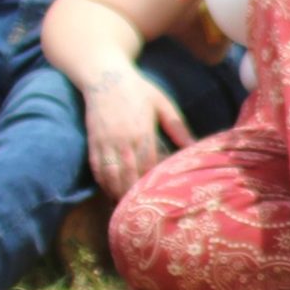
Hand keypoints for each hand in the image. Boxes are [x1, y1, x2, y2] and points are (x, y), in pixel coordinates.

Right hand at [82, 64, 192, 199]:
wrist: (104, 74)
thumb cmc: (139, 89)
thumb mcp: (163, 104)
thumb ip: (178, 127)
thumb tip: (196, 146)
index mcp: (142, 132)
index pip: (148, 165)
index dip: (152, 185)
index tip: (161, 200)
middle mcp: (122, 139)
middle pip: (128, 175)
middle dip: (134, 195)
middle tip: (143, 214)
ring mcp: (105, 141)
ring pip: (111, 174)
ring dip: (117, 193)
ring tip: (126, 210)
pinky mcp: (93, 140)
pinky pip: (97, 166)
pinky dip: (103, 181)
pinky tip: (110, 192)